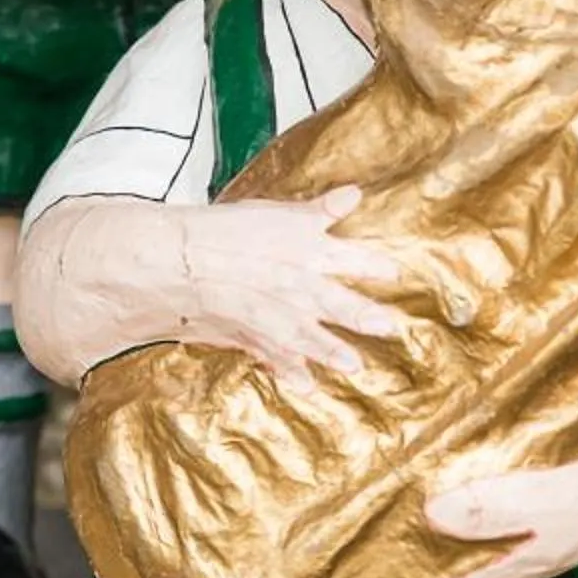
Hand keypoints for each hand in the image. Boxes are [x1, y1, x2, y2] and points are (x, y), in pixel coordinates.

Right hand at [165, 187, 405, 382]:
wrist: (184, 262)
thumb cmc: (225, 231)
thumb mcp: (277, 212)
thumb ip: (320, 210)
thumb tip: (354, 194)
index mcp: (308, 251)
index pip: (352, 258)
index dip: (375, 265)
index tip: (394, 272)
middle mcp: (299, 286)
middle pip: (338, 303)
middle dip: (364, 315)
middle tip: (388, 326)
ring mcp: (277, 315)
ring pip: (312, 337)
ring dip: (332, 351)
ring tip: (354, 366)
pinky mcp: (253, 335)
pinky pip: (276, 356)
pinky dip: (290, 371)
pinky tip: (306, 384)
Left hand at [404, 446, 577, 577]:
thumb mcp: (537, 501)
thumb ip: (487, 511)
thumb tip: (432, 516)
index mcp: (530, 564)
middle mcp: (540, 560)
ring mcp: (555, 543)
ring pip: (499, 566)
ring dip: (469, 572)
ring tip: (440, 568)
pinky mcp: (565, 520)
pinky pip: (516, 542)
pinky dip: (491, 540)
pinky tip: (488, 523)